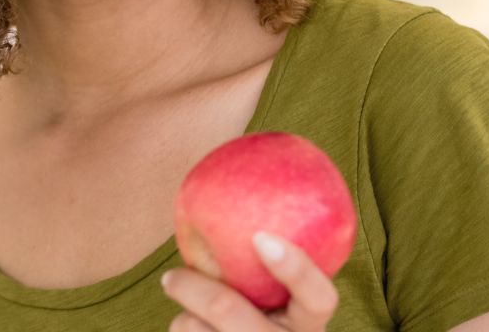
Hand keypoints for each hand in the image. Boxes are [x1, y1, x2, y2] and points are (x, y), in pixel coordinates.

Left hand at [159, 231, 339, 330]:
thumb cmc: (266, 319)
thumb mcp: (281, 301)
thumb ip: (269, 261)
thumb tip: (243, 173)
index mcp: (311, 327)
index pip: (319, 297)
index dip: (295, 268)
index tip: (261, 236)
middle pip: (233, 315)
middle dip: (194, 289)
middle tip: (169, 277)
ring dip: (183, 321)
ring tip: (184, 315)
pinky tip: (185, 329)